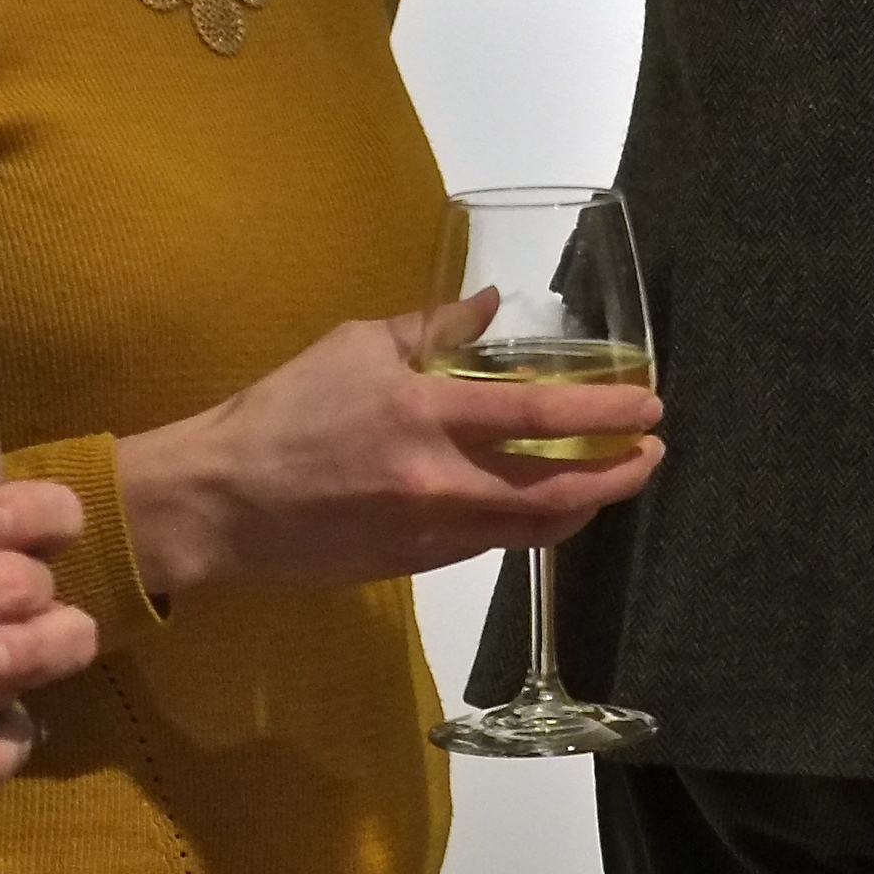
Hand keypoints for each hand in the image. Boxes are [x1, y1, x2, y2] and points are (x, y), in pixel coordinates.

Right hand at [119, 301, 663, 596]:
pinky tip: (547, 505)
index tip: (650, 407)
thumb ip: (433, 330)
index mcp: (426, 416)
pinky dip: (531, 525)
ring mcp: (430, 533)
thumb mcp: (355, 347)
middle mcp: (439, 482)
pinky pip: (491, 545)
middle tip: (652, 453)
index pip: (541, 416)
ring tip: (613, 480)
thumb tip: (493, 307)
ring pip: (533, 529)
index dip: (606, 414)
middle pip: (558, 490)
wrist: (220, 501)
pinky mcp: (415, 566)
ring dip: (585, 506)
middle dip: (619, 474)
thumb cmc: (282, 411)